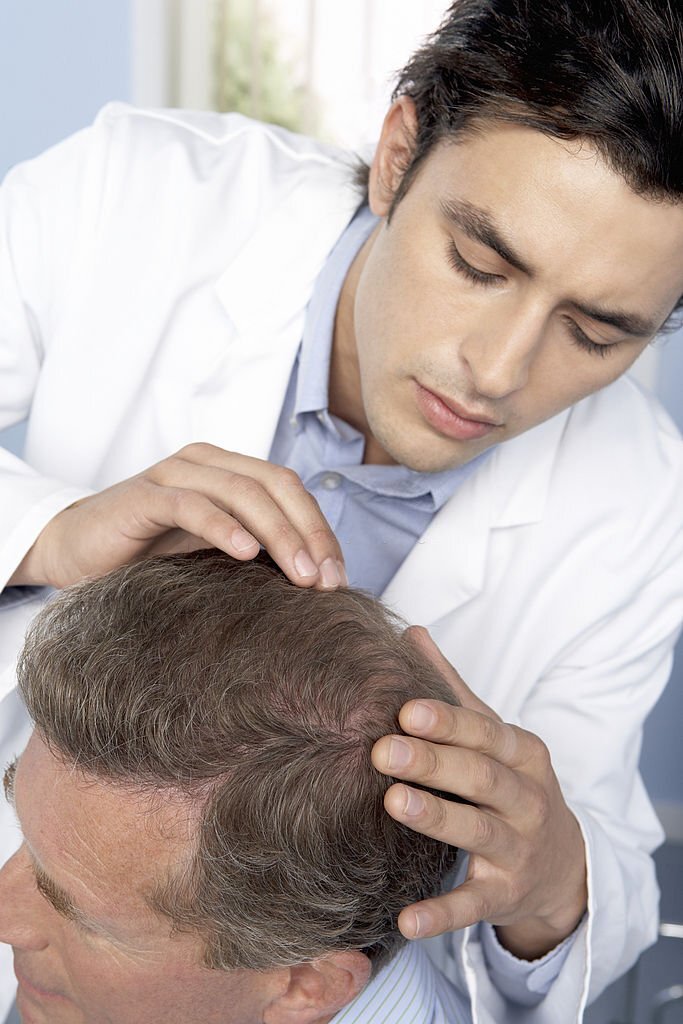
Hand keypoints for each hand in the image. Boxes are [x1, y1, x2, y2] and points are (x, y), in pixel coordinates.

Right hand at [9, 443, 345, 590]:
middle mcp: (206, 463)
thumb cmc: (146, 556)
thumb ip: (256, 555)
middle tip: (327, 580)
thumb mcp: (212, 555)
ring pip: (243, 491)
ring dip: (279, 534)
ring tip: (300, 574)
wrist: (73, 552)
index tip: (338, 578)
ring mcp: (174, 474)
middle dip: (310, 533)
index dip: (320, 530)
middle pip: (276, 485)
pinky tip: (247, 554)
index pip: (291, 491)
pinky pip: (192, 504)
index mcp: (228, 471)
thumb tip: (315, 583)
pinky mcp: (144, 496)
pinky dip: (224, 527)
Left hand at [371, 626, 587, 958]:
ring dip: (438, 819)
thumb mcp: (495, 738)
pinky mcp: (505, 895)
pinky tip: (406, 918)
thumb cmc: (512, 786)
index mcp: (523, 754)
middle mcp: (527, 800)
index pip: (485, 733)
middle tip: (384, 750)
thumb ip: (453, 690)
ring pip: (479, 833)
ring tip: (394, 803)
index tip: (406, 709)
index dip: (448, 721)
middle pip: (482, 778)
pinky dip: (441, 913)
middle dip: (435, 763)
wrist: (564, 867)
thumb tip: (411, 633)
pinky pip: (472, 904)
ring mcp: (519, 850)